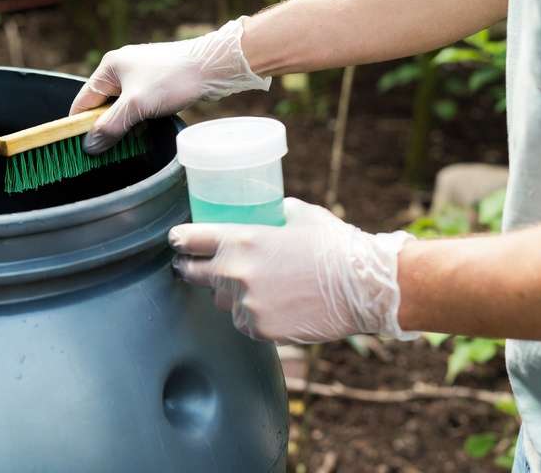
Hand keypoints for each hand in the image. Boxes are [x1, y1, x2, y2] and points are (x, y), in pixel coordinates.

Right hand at [70, 17, 269, 153]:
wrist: (213, 66)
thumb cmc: (172, 80)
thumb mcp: (135, 106)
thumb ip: (110, 127)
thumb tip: (89, 146)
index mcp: (109, 66)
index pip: (83, 100)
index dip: (79, 124)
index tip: (78, 147)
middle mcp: (121, 67)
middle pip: (101, 104)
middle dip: (103, 125)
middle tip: (105, 149)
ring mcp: (140, 73)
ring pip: (121, 105)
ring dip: (122, 123)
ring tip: (125, 142)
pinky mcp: (156, 81)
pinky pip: (137, 103)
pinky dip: (137, 117)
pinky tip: (143, 130)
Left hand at [168, 198, 416, 344]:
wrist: (364, 286)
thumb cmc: (334, 245)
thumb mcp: (297, 215)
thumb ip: (270, 215)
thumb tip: (262, 212)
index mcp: (239, 239)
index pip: (188, 239)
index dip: (179, 240)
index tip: (176, 241)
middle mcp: (235, 272)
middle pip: (192, 273)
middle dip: (190, 268)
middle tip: (192, 266)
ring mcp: (246, 304)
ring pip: (221, 300)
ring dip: (228, 293)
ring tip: (251, 286)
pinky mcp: (260, 329)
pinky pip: (243, 321)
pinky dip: (251, 314)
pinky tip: (270, 305)